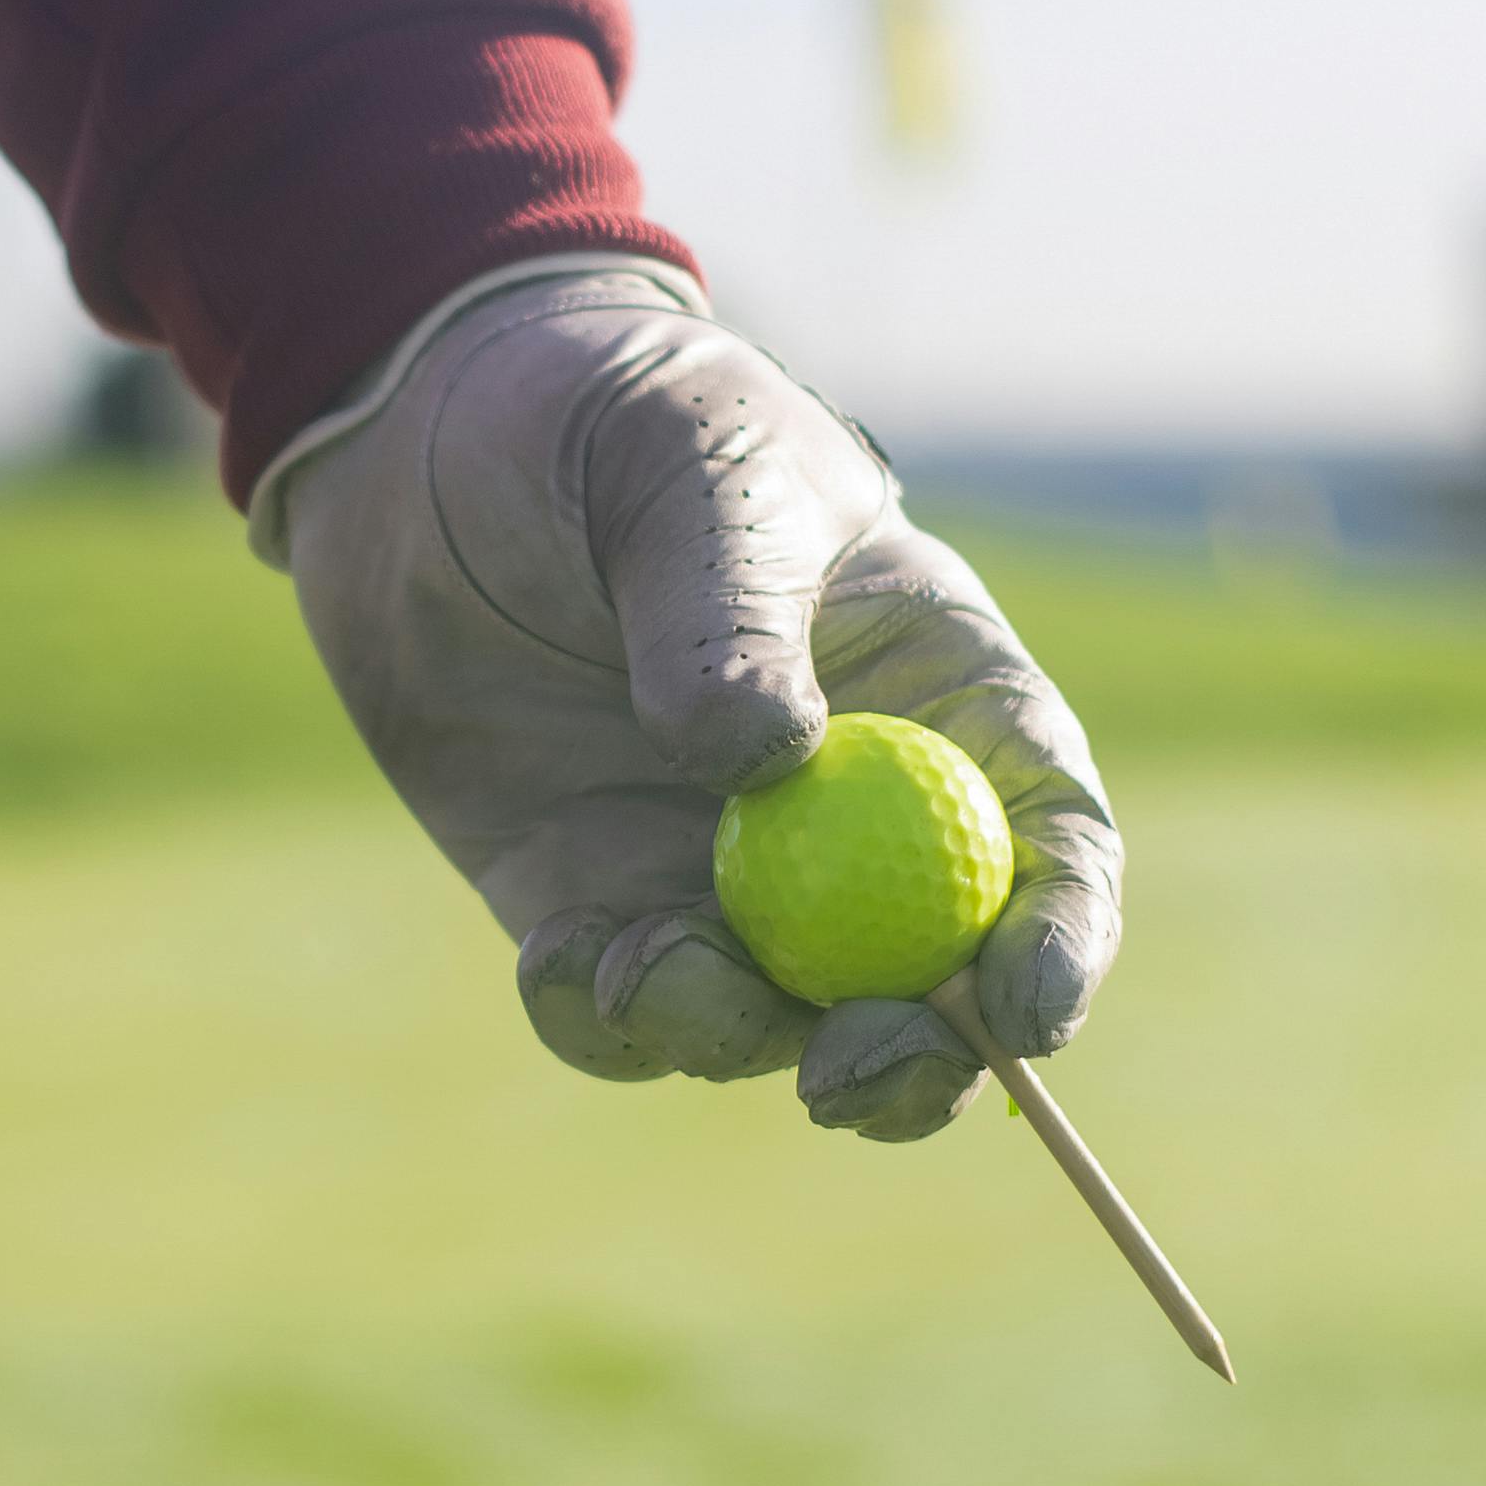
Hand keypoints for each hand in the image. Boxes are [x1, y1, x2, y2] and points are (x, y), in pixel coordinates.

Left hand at [265, 263, 1122, 1140]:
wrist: (424, 427)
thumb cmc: (612, 409)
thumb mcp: (695, 466)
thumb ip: (731, 611)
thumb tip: (763, 764)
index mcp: (939, 694)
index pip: (1047, 841)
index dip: (1060, 938)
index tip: (1022, 1008)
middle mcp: (850, 809)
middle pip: (932, 982)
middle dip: (911, 1061)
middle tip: (844, 1076)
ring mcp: (720, 868)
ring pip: (773, 1022)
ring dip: (734, 1040)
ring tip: (655, 975)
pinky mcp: (587, 896)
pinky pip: (619, 1009)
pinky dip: (604, 1018)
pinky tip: (567, 962)